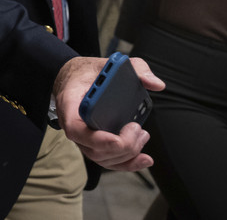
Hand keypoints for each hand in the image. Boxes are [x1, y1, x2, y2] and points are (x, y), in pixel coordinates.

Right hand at [53, 56, 164, 170]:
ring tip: (142, 136)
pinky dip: (126, 164)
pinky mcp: (92, 143)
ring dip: (127, 154)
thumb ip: (135, 67)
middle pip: (94, 149)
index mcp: (70, 103)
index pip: (75, 128)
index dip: (97, 139)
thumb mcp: (109, 62)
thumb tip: (156, 84)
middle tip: (137, 129)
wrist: (74, 78)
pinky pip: (106, 161)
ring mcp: (81, 137)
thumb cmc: (89, 72)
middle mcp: (72, 124)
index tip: (117, 138)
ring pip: (101, 158)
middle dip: (122, 146)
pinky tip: (143, 159)